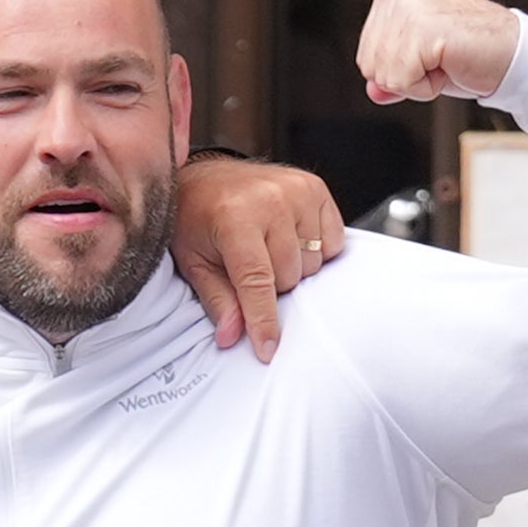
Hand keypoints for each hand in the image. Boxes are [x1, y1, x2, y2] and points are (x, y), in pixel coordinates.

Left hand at [173, 155, 346, 360]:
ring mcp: (297, 190)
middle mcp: (271, 199)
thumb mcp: (194, 262)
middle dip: (272, 286)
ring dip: (294, 268)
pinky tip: (290, 238)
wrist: (204, 177)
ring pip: (313, 263)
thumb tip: (232, 337)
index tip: (268, 349)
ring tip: (268, 248)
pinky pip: (333, 242)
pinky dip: (315, 249)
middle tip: (250, 267)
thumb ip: (217, 300)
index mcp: (235, 216)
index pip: (256, 281)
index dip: (263, 320)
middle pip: (290, 277)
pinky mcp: (315, 188)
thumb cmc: (195, 219)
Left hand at [357, 0, 519, 106]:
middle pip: (370, 68)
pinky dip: (426, 87)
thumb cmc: (469, 52)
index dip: (397, 71)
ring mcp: (409, 9)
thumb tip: (372, 90)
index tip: (428, 56)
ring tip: (444, 61)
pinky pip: (403, 82)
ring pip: (385, 77)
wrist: (511, 52)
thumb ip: (389, 75)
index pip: (365, 57)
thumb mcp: (418, 65)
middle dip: (404, 77)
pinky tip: (448, 66)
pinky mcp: (423, 29)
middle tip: (438, 59)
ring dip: (418, 82)